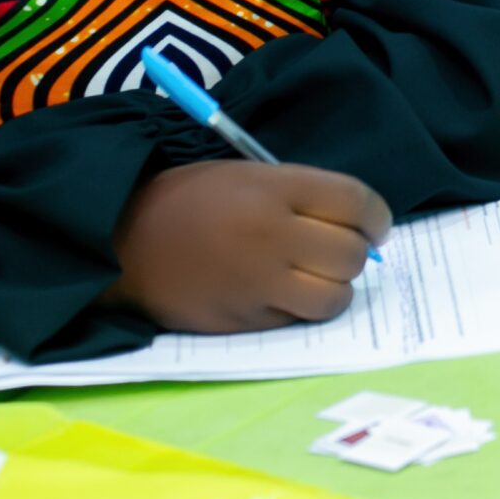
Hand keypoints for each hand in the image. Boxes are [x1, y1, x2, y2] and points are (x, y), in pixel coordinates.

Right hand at [104, 161, 391, 332]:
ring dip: (333, 288)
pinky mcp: (244, 322)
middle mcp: (272, 236)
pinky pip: (297, 321)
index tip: (375, 225)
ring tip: (313, 277)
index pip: (356, 203)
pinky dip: (298, 310)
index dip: (377, 217)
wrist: (122, 242)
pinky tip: (278, 294)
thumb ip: (303, 195)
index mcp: (274, 190)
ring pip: (334, 297)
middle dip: (356, 252)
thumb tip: (360, 226)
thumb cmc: (190, 201)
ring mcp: (258, 284)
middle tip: (337, 249)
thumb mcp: (248, 175)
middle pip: (352, 254)